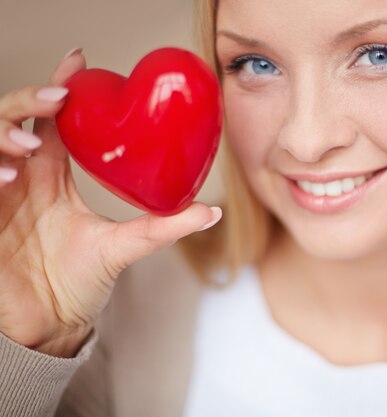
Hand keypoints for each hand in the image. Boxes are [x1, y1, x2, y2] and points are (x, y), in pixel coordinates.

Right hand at [0, 49, 220, 356]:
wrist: (51, 326)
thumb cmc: (81, 284)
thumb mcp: (125, 248)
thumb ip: (163, 227)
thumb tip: (213, 212)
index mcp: (53, 177)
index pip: (52, 121)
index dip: (61, 88)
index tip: (80, 61)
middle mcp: (23, 179)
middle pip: (13, 119)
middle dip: (28, 100)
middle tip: (58, 97)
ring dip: (4, 133)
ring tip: (31, 145)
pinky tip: (8, 176)